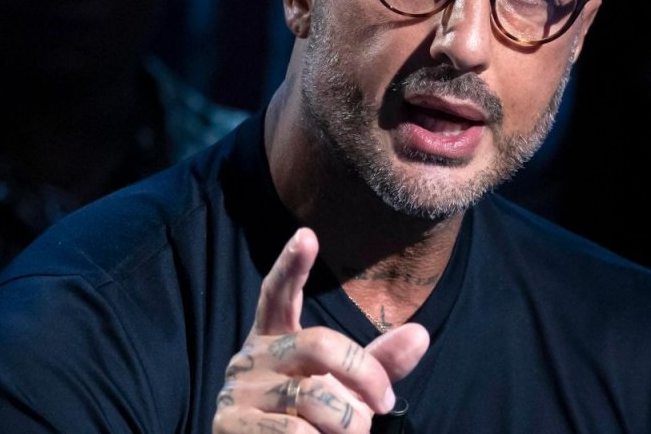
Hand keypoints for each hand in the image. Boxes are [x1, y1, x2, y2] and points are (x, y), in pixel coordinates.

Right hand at [213, 228, 429, 433]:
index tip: (306, 235)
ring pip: (313, 395)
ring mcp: (237, 391)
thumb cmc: (312, 423)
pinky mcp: (229, 424)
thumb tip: (420, 334)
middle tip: (384, 405)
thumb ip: (377, 364)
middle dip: (364, 375)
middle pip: (318, 344)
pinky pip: (294, 430)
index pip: (277, 295)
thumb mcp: (345, 390)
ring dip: (348, 424)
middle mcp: (250, 358)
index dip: (290, 267)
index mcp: (273, 340)